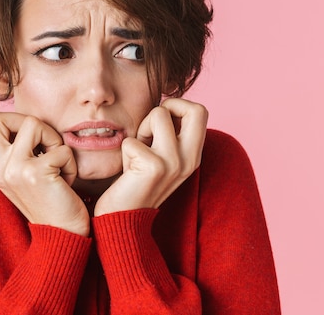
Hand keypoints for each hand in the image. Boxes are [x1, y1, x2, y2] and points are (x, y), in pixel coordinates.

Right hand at [0, 112, 89, 235]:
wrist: (62, 235)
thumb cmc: (52, 199)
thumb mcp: (26, 173)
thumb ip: (20, 148)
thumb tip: (29, 120)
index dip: (18, 121)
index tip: (37, 141)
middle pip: (1, 117)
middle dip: (31, 123)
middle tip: (46, 145)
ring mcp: (13, 169)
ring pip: (33, 123)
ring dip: (54, 140)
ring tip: (58, 163)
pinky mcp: (34, 173)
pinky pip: (61, 148)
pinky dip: (71, 163)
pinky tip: (67, 182)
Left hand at [94, 98, 207, 215]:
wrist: (124, 218)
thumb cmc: (136, 181)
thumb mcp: (161, 156)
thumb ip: (169, 133)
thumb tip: (165, 104)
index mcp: (194, 155)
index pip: (200, 111)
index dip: (177, 106)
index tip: (160, 122)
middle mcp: (190, 158)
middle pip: (195, 109)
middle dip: (168, 107)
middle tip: (152, 128)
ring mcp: (174, 163)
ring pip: (158, 114)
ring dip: (141, 128)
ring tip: (137, 150)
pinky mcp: (154, 167)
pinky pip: (133, 139)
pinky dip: (125, 149)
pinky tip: (127, 169)